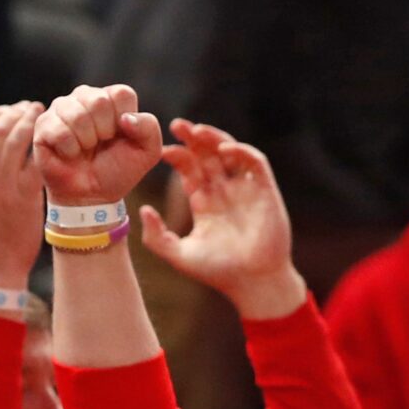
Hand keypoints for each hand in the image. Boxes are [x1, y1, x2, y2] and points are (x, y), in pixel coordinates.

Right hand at [33, 84, 163, 206]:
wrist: (91, 196)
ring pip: (78, 115)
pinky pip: (59, 131)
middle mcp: (85, 96)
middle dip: (103, 132)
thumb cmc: (117, 170)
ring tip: (84, 150)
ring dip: (86, 142)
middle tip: (99, 146)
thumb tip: (126, 118)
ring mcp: (62, 109)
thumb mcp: (147, 152)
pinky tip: (70, 154)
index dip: (122, 121)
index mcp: (111, 98)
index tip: (118, 138)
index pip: (121, 94)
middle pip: (98, 101)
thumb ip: (149, 128)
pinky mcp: (43, 125)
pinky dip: (69, 150)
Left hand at [139, 120, 305, 318]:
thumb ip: (156, 237)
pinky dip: (241, 151)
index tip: (161, 151)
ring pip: (230, 152)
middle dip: (193, 138)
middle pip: (207, 155)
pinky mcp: (265, 190)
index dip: (177, 156)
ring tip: (198, 130)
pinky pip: (255, 162)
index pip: (189, 169)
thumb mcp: (179, 255)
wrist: (252, 283)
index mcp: (204, 202)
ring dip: (215, 138)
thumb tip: (143, 210)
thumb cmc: (218, 272)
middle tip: (176, 125)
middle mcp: (224, 191)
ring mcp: (245, 189)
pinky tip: (224, 150)